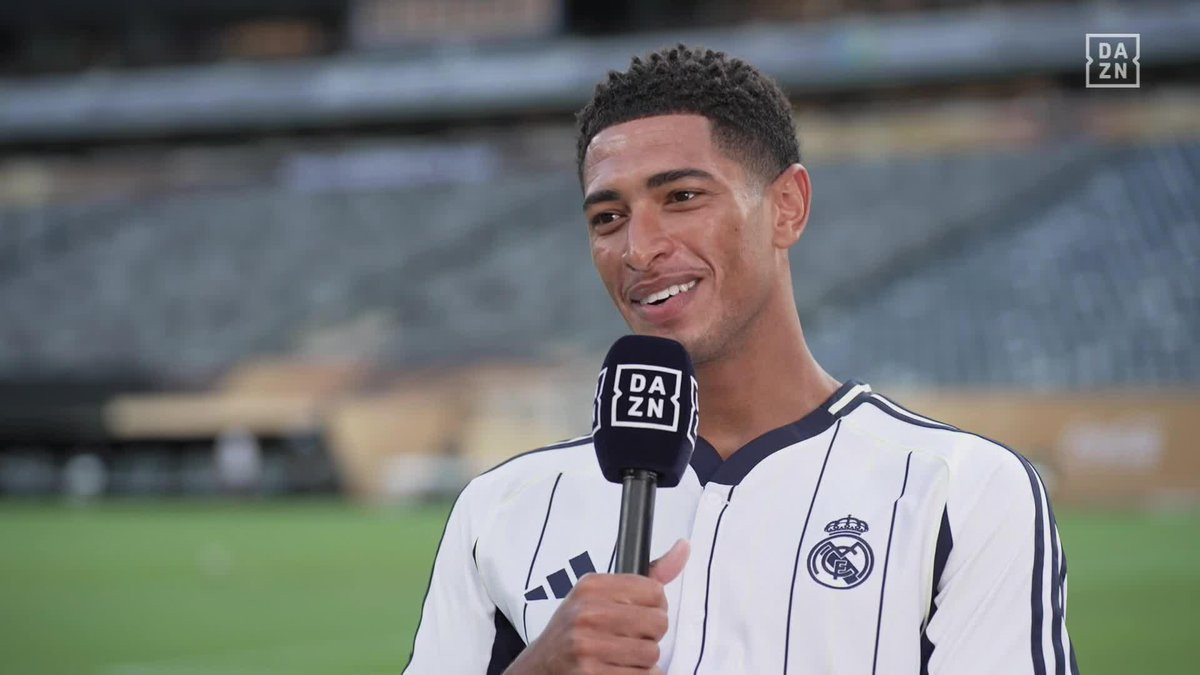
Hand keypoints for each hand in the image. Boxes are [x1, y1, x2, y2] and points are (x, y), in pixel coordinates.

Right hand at [504, 539, 689, 673]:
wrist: (539, 667)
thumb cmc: (576, 631)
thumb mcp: (601, 596)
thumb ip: (648, 576)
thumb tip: (684, 547)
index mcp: (591, 586)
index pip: (654, 592)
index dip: (654, 607)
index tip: (639, 615)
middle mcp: (587, 612)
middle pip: (658, 623)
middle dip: (650, 635)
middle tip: (629, 639)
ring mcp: (587, 645)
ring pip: (651, 654)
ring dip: (643, 661)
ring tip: (621, 657)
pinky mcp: (591, 674)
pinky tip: (618, 671)